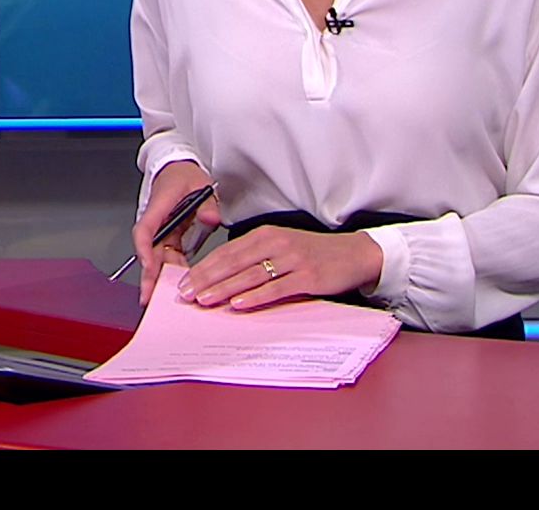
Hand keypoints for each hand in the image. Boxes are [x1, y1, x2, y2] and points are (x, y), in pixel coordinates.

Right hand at [131, 161, 221, 306]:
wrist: (176, 168)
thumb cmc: (182, 174)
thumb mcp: (199, 183)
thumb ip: (206, 204)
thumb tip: (211, 218)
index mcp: (158, 207)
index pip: (145, 231)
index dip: (145, 251)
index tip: (149, 267)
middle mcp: (155, 222)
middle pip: (148, 252)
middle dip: (149, 276)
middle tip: (149, 297)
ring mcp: (161, 231)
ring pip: (157, 258)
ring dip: (160, 278)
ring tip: (163, 299)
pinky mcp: (169, 236)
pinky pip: (168, 256)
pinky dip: (172, 271)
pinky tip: (178, 286)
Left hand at [176, 225, 382, 311]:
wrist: (354, 254)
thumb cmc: (313, 253)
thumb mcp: (281, 247)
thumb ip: (255, 258)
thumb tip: (222, 277)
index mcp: (265, 235)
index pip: (226, 252)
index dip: (203, 267)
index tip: (184, 282)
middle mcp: (276, 243)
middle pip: (233, 262)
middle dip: (206, 279)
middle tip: (186, 294)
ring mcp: (292, 260)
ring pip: (250, 274)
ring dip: (224, 288)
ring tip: (205, 299)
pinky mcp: (307, 277)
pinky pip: (276, 287)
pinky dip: (256, 296)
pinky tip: (239, 303)